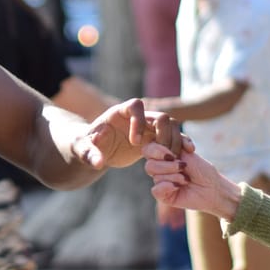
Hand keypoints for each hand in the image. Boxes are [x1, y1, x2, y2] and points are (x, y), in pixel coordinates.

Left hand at [71, 100, 186, 169]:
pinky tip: (187, 153)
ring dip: (175, 141)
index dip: (138, 121)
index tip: (134, 143)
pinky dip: (181, 142)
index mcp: (119, 112)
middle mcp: (137, 116)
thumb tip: (99, 163)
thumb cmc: (85, 146)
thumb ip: (89, 154)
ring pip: (170, 126)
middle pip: (159, 115)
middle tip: (159, 155)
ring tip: (173, 160)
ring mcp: (148, 126)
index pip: (136, 106)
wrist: (95, 150)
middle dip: (163, 134)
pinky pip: (173, 136)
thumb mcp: (82, 150)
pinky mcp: (154, 138)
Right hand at [142, 141, 240, 222]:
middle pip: (149, 164)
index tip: (172, 154)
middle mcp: (159, 168)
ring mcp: (160, 182)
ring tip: (186, 179)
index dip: (157, 151)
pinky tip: (179, 187)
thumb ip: (169, 147)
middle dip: (168, 166)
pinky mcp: (163, 195)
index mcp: (163, 155)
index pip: (148, 149)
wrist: (212, 188)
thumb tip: (154, 148)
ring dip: (173, 176)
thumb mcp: (186, 153)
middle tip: (183, 167)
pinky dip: (168, 187)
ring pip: (154, 176)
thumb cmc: (202, 169)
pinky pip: (156, 190)